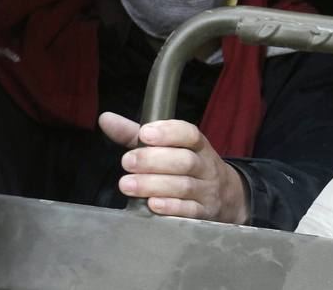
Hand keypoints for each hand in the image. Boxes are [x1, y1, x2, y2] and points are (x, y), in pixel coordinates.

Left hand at [99, 112, 250, 223]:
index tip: (145, 133)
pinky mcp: (205, 213)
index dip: (169, 132)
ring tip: (127, 185)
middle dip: (153, 160)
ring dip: (154, 185)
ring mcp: (207, 191)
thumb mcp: (167, 149)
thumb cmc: (187, 168)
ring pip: (184, 186)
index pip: (190, 134)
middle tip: (127, 162)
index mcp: (198, 146)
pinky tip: (152, 205)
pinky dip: (171, 207)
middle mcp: (205, 166)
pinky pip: (190, 211)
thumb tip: (106, 119)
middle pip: (185, 161)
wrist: (226, 197)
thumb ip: (135, 135)